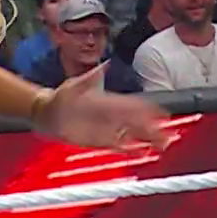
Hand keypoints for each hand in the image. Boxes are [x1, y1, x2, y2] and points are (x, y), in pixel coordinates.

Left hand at [35, 65, 171, 150]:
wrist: (48, 112)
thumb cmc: (63, 96)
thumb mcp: (76, 84)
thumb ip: (91, 77)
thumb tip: (104, 64)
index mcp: (110, 101)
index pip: (135, 106)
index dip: (150, 110)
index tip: (164, 114)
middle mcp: (112, 116)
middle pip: (139, 123)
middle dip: (155, 130)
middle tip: (169, 137)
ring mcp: (107, 129)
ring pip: (133, 135)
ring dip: (148, 140)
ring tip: (163, 146)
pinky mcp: (99, 140)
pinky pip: (119, 145)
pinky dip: (131, 149)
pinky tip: (143, 153)